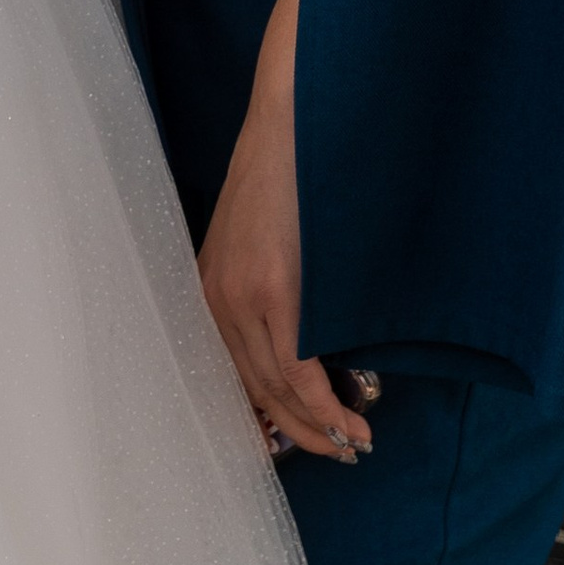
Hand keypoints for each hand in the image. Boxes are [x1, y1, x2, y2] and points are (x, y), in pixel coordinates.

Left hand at [197, 0, 371, 465]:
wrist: (296, 114)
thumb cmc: (292, 170)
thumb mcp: (263, 234)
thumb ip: (272, 285)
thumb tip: (307, 340)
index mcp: (210, 286)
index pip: (234, 374)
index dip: (270, 416)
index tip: (301, 441)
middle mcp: (215, 298)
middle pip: (254, 391)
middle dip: (299, 431)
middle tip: (339, 450)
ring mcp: (240, 296)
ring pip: (276, 388)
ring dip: (318, 425)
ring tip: (354, 441)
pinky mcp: (272, 289)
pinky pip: (296, 368)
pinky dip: (323, 404)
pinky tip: (349, 419)